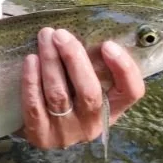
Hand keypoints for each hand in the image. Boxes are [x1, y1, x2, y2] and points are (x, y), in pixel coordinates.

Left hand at [20, 27, 144, 148]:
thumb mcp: (87, 84)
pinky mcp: (40, 135)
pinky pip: (35, 105)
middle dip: (74, 59)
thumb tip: (87, 27)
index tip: (108, 44)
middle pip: (89, 92)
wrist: (38, 128)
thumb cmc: (68, 96)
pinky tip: (31, 60)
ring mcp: (66, 132)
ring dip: (50, 62)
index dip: (123, 69)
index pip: (131, 92)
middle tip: (61, 34)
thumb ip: (93, 64)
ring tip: (45, 38)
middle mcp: (92, 124)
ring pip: (59, 95)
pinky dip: (32, 80)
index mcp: (112, 109)